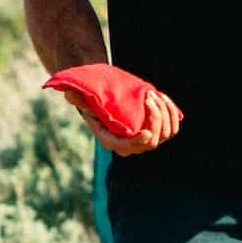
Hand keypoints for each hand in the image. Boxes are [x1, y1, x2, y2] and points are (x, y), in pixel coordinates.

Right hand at [57, 83, 183, 158]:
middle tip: (148, 97)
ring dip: (164, 113)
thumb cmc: (94, 102)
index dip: (138, 143)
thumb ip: (78, 98)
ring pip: (164, 133)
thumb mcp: (84, 100)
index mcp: (112, 141)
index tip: (146, 133)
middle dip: (154, 119)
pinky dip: (171, 112)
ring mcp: (146, 139)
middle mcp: (131, 145)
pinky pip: (172, 128)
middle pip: (151, 141)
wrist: (108, 100)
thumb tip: (69, 94)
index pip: (127, 148)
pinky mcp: (158, 131)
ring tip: (154, 94)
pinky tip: (162, 97)